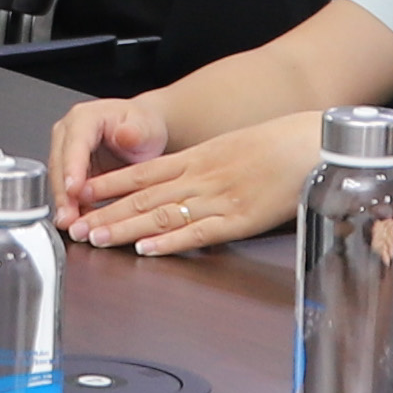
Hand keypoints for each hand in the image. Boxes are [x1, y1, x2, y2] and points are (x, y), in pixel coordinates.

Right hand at [44, 95, 177, 232]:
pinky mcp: (68, 170)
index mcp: (85, 118)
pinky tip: (79, 224)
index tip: (72, 189)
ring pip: (59, 181)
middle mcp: (69, 133)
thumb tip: (125, 134)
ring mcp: (66, 152)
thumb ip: (136, 132)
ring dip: (65, 204)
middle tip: (69, 217)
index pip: (74, 144)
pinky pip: (66, 191)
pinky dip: (72, 208)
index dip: (72, 168)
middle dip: (64, 193)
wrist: (143, 133)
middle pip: (60, 165)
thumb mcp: (147, 128)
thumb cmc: (144, 128)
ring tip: (73, 226)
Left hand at [65, 110, 327, 256]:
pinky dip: (170, 242)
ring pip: (162, 215)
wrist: (315, 141)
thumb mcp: (237, 148)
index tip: (84, 193)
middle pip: (144, 196)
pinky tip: (147, 250)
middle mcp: (202, 176)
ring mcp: (220, 197)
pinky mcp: (241, 218)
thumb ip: (210, 166)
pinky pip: (199, 233)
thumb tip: (188, 182)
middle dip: (107, 212)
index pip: (144, 172)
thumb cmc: (282, 143)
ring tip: (97, 239)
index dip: (111, 184)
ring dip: (126, 229)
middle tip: (77, 226)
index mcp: (201, 157)